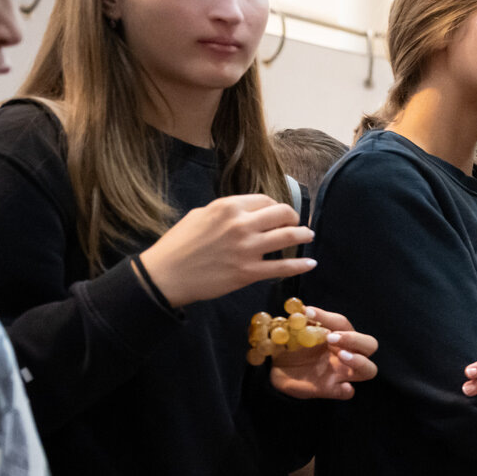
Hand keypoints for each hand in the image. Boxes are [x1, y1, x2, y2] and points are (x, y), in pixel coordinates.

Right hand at [140, 194, 313, 307]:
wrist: (165, 275)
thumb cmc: (178, 244)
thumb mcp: (200, 215)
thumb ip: (226, 212)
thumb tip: (245, 213)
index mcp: (228, 206)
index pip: (266, 200)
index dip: (276, 207)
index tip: (279, 213)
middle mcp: (241, 224)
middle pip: (282, 213)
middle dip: (294, 217)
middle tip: (297, 223)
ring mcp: (247, 249)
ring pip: (288, 236)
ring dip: (303, 235)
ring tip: (308, 236)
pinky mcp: (249, 272)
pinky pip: (283, 267)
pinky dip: (301, 265)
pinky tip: (310, 263)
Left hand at [270, 306, 377, 400]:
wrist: (275, 371)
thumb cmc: (289, 347)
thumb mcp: (290, 333)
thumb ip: (296, 323)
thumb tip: (298, 309)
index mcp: (337, 336)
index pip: (342, 324)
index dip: (327, 317)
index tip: (307, 312)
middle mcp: (344, 353)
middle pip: (369, 344)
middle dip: (354, 339)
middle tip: (331, 338)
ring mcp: (341, 373)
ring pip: (368, 369)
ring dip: (358, 361)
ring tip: (341, 356)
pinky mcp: (331, 389)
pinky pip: (348, 393)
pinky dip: (347, 389)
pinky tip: (343, 386)